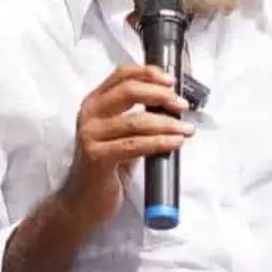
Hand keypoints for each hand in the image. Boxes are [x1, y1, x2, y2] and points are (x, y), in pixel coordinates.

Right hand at [58, 64, 192, 229]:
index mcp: (95, 102)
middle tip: (182, 105)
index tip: (172, 81)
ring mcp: (91, 135)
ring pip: (137, 121)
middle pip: (130, 90)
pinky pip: (135, 145)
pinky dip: (160, 142)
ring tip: (187, 129)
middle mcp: (89, 114)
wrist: (84, 199)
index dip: (149, 73)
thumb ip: (140, 115)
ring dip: (168, 124)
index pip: (122, 74)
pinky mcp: (97, 156)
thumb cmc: (108, 163)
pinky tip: (175, 142)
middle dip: (162, 95)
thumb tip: (175, 104)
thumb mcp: (123, 132)